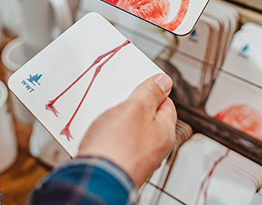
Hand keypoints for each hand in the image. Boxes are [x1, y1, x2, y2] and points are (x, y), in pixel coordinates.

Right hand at [78, 73, 176, 187]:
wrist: (95, 181)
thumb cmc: (116, 147)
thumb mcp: (136, 107)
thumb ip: (151, 92)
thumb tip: (164, 81)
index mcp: (165, 133)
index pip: (166, 103)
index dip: (152, 91)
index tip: (139, 84)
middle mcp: (154, 149)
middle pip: (146, 118)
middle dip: (131, 107)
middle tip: (118, 102)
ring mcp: (137, 158)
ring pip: (129, 132)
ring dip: (117, 123)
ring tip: (106, 120)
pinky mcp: (119, 165)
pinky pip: (116, 145)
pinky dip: (108, 137)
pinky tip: (99, 135)